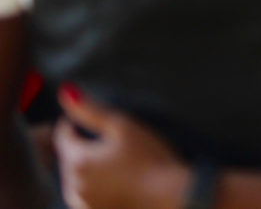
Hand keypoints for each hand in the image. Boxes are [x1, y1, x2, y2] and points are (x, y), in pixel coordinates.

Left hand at [54, 86, 190, 208]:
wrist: (168, 195)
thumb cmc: (149, 158)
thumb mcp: (122, 126)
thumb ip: (91, 111)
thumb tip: (66, 92)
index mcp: (77, 160)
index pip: (62, 135)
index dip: (73, 123)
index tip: (90, 119)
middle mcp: (72, 185)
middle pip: (67, 157)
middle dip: (81, 146)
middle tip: (107, 141)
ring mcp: (81, 203)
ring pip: (75, 178)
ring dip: (86, 167)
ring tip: (113, 161)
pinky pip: (85, 195)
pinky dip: (94, 185)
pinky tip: (116, 181)